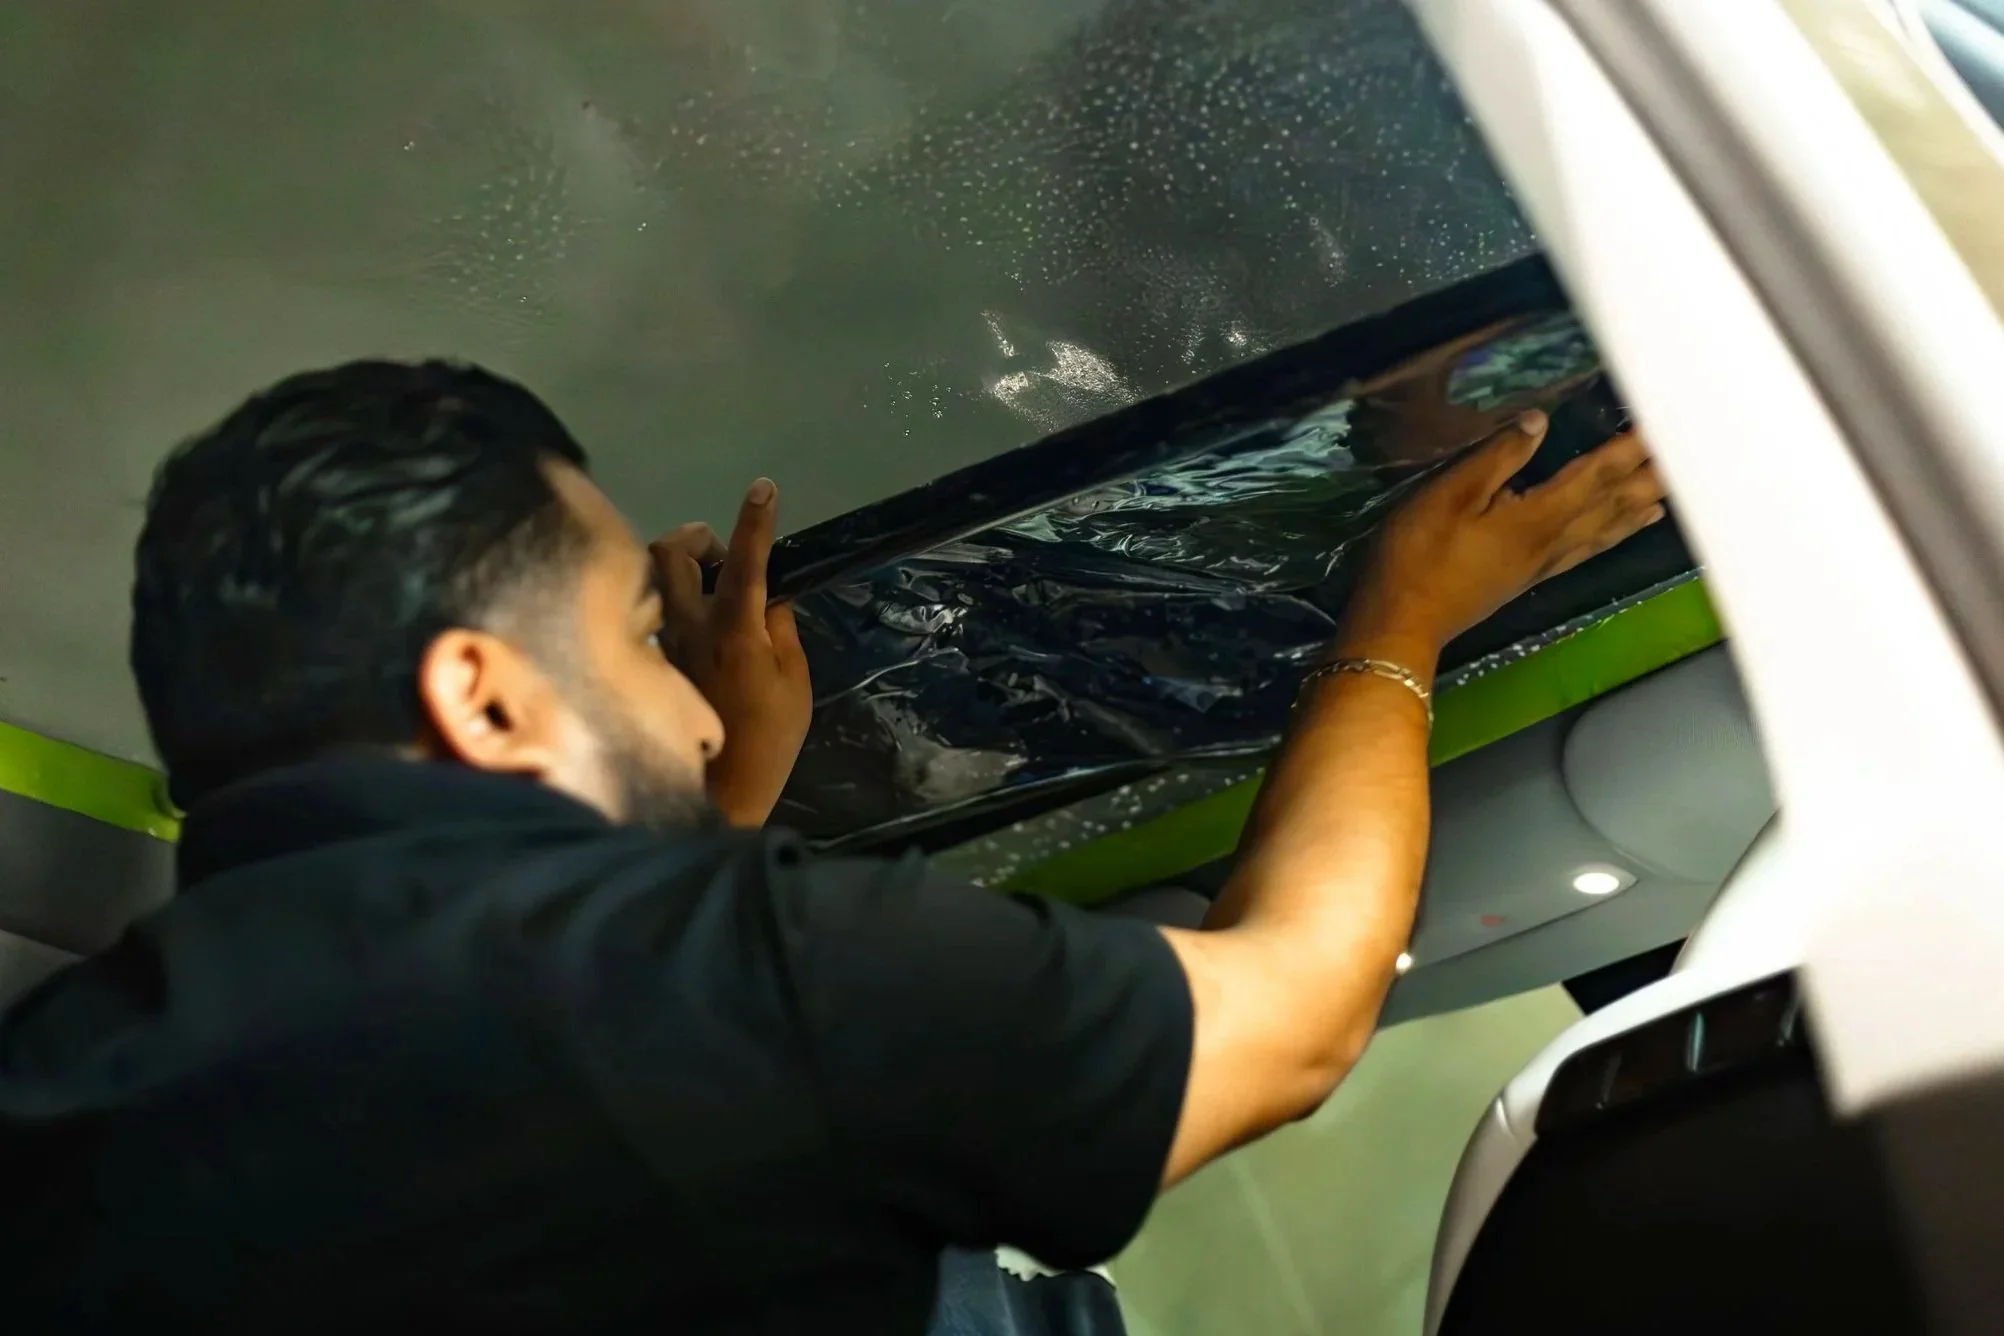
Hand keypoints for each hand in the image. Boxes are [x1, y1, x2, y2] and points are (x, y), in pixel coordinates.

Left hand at [653, 479, 812, 828]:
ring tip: (709, 586)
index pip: (744, 558)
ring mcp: (661, 642)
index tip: (764, 490)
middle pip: (668, 551)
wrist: (720, 790)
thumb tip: (771, 598)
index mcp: (732, 627)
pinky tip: (695, 622)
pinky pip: (652, 611)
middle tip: (721, 553)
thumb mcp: (795, 681)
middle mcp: (686, 625)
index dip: (756, 520)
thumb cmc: (769, 738)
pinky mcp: (650, 660)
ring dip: (679, 568)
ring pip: (653, 579)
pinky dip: (672, 602)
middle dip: (695, 538)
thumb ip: (781, 629)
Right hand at [1344, 412, 1666, 655]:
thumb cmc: (1417, 556)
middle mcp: (1550, 542)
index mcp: (1535, 518)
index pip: (1594, 475)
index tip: (1661, 425)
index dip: (1628, 449)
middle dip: (1646, 477)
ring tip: (1667, 491)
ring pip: (1604, 530)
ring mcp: (1541, 565)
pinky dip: (1613, 535)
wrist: (1401, 623)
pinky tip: (1621, 530)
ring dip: (1637, 507)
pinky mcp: (1527, 579)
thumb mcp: (1447, 496)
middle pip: (1610, 504)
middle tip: (1683, 455)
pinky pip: (1586, 550)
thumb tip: (1539, 422)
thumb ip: (1497, 458)